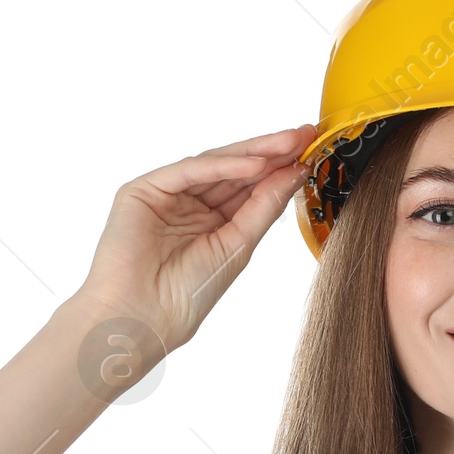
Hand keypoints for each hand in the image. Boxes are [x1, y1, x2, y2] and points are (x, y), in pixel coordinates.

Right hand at [74, 123, 317, 354]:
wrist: (142, 317)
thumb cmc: (185, 295)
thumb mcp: (238, 246)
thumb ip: (264, 208)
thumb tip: (294, 173)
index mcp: (212, 224)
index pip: (249, 189)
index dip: (279, 170)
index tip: (311, 153)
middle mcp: (189, 205)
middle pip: (234, 170)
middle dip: (271, 153)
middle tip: (305, 136)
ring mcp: (166, 195)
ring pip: (214, 164)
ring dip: (253, 153)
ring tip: (288, 144)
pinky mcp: (144, 190)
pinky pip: (189, 170)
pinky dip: (222, 166)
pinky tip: (254, 165)